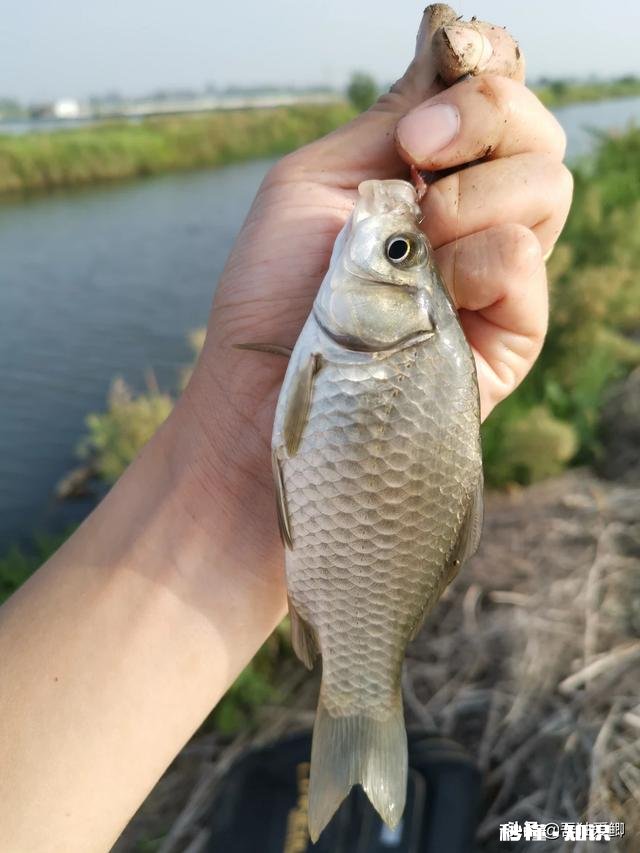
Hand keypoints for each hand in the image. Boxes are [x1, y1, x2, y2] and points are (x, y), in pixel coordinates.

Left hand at [177, 9, 571, 573]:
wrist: (257, 395)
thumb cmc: (268, 295)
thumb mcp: (313, 183)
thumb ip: (388, 121)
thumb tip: (451, 46)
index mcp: (425, 180)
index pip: (495, 106)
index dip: (481, 90)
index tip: (421, 125)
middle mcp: (468, 222)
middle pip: (537, 138)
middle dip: (487, 123)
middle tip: (419, 160)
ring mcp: (489, 280)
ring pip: (548, 189)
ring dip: (476, 198)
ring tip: (415, 245)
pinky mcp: (504, 337)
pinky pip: (527, 266)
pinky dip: (484, 262)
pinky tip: (437, 292)